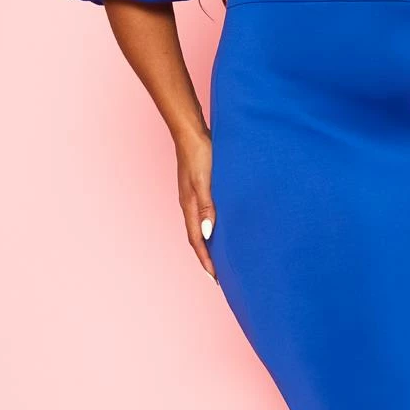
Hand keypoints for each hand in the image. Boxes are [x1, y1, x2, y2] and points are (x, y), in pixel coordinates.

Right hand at [176, 129, 218, 281]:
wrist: (190, 131)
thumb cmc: (199, 154)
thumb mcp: (204, 181)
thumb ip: (207, 207)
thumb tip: (208, 233)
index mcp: (189, 206)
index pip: (197, 240)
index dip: (206, 260)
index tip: (215, 278)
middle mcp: (189, 205)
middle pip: (197, 238)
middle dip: (206, 258)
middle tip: (218, 275)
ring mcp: (192, 197)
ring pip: (200, 227)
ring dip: (208, 244)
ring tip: (219, 257)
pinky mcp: (198, 188)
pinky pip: (203, 215)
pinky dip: (210, 227)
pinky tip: (219, 227)